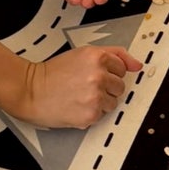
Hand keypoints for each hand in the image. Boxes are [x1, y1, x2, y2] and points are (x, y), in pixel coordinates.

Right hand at [14, 43, 141, 126]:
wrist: (30, 90)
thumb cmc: (53, 73)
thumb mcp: (83, 53)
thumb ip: (114, 54)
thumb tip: (138, 65)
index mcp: (97, 57)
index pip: (122, 68)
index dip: (108, 72)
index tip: (94, 74)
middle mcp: (98, 76)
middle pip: (120, 87)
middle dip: (106, 87)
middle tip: (85, 86)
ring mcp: (95, 96)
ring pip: (113, 103)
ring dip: (100, 102)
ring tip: (80, 96)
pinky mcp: (91, 114)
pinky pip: (102, 115)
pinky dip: (91, 113)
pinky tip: (76, 105)